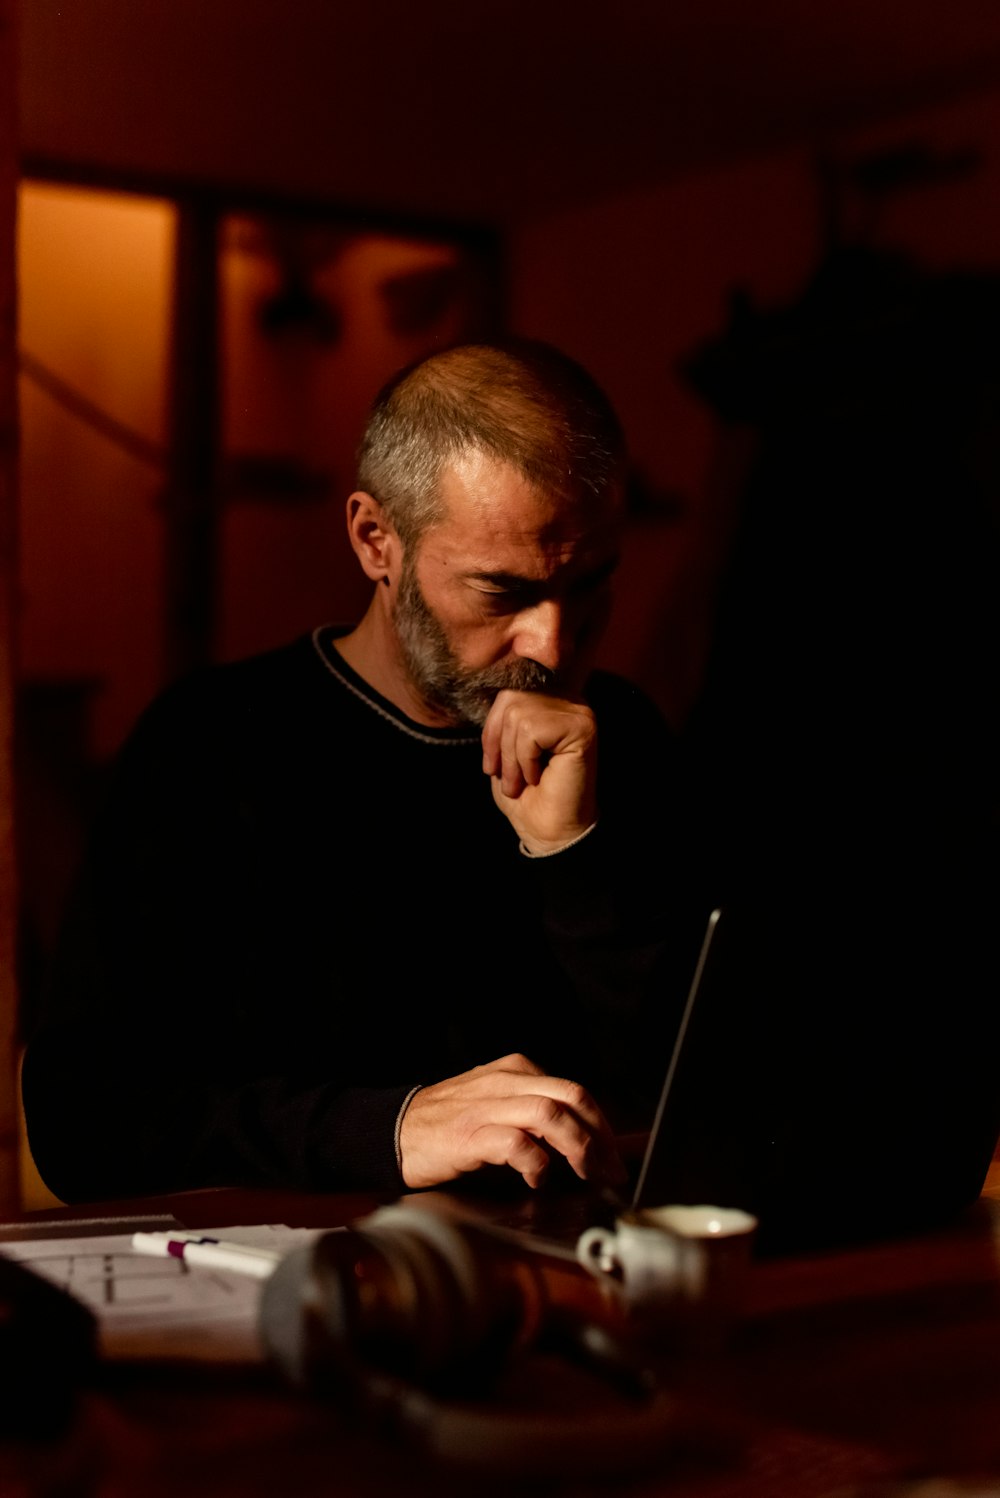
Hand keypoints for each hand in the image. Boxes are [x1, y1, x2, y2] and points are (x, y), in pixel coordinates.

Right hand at [398, 1053, 624, 1190]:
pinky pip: (516, 1143)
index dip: (603, 1127)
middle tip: (608, 1172)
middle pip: (572, 1097)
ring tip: (583, 1174)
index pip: (576, 1092)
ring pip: (551, 1115)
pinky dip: (536, 1163)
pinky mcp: (470, 1135)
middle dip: (600, 1138)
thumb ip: (534, 1113)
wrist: (394, 1132)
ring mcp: (487, 1106)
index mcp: (516, 1071)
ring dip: (577, 1148)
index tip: (613, 1159)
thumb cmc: (449, 1124)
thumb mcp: (497, 1104)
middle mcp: (505, 1082)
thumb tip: (583, 1142)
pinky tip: (537, 1178)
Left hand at [481, 691, 597, 853]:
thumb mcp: (504, 752)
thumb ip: (502, 720)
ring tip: (522, 782)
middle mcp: (569, 702)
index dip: (492, 730)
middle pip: (511, 698)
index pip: (509, 693)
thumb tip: (489, 694)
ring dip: (512, 757)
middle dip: (499, 742)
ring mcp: (579, 712)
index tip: (492, 767)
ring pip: (519, 714)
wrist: (550, 832)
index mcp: (552, 703)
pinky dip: (526, 759)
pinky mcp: (582, 727)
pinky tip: (539, 777)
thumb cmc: (528, 796)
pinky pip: (532, 729)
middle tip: (507, 779)